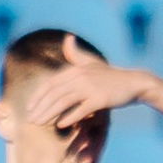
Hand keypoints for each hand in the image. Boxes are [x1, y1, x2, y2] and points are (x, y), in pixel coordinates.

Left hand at [25, 35, 153, 130]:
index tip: (29, 108)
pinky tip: (60, 124)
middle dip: (40, 107)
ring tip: (39, 124)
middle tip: (30, 120)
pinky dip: (70, 116)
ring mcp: (91, 87)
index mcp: (76, 70)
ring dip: (49, 113)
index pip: (50, 84)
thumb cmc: (110, 76)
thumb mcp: (92, 62)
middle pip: (54, 93)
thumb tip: (68, 38)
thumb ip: (76, 54)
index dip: (38, 96)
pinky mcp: (100, 99)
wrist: (134, 83)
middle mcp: (81, 76)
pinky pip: (82, 109)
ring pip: (64, 101)